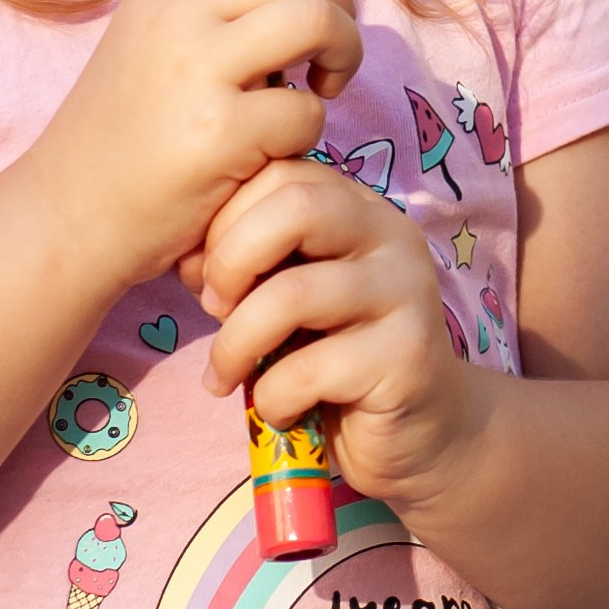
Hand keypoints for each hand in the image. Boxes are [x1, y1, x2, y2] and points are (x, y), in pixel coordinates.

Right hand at [29, 0, 361, 286]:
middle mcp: (178, 10)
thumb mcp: (153, 38)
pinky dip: (308, 134)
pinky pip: (306, 110)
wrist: (68, 214)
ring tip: (319, 93)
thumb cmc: (126, 132)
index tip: (302, 21)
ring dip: (343, 57)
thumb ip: (218, 3)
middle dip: (341, 11)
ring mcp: (196, 68)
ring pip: (318, 20)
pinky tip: (275, 150)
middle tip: (327, 59)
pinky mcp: (217, 132)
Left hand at [188, 162, 477, 512]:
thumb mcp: (294, 296)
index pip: (282, 171)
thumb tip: (189, 258)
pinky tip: (280, 411)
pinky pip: (307, 369)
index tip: (205, 276)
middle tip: (214, 310)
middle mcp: (390, 235)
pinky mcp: (406, 357)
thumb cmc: (337, 360)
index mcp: (359, 207)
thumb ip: (259, 261)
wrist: (418, 437)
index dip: (225, 220)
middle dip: (230, 260)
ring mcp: (405, 293)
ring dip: (235, 343)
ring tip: (224, 377)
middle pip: (296, 205)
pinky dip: (271, 398)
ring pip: (291, 294)